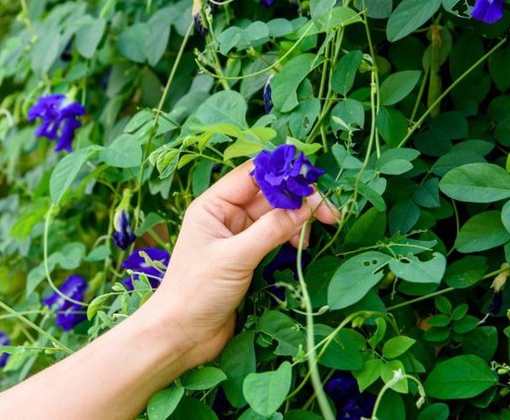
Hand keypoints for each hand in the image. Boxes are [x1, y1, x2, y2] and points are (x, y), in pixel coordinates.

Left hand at [147, 159, 338, 367]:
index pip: (252, 175)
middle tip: (328, 214)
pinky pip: (273, 237)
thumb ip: (271, 230)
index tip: (312, 185)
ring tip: (311, 236)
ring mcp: (236, 236)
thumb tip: (305, 206)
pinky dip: (290, 238)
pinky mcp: (246, 257)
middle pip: (268, 194)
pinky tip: (299, 247)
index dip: (283, 175)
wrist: (181, 334)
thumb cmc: (196, 291)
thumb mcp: (235, 257)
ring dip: (297, 220)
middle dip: (298, 200)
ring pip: (274, 216)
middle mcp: (224, 215)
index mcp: (212, 205)